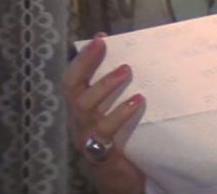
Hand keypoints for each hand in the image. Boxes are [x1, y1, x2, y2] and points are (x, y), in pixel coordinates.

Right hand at [62, 33, 145, 193]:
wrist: (124, 182)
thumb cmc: (125, 143)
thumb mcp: (122, 115)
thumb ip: (125, 94)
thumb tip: (143, 62)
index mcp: (84, 109)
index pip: (75, 79)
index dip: (85, 58)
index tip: (101, 37)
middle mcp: (81, 121)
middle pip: (73, 89)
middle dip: (87, 64)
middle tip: (104, 45)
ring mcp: (87, 137)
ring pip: (85, 107)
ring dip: (105, 85)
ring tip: (126, 70)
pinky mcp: (100, 153)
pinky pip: (105, 131)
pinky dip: (120, 113)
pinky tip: (138, 101)